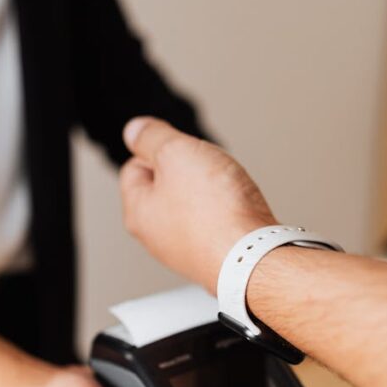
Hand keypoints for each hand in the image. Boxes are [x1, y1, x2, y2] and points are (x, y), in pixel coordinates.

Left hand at [120, 117, 276, 293]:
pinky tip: (239, 211)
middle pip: (167, 186)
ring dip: (212, 191)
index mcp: (137, 211)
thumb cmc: (215, 213)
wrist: (253, 256)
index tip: (180, 149)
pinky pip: (216, 223)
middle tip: (207, 171)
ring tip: (226, 191)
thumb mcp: (175, 153)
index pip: (134, 167)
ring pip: (195, 204)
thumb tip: (134, 130)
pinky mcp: (212, 257)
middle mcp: (156, 237)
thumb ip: (151, 137)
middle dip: (189, 172)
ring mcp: (185, 250)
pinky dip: (228, 212)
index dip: (159, 150)